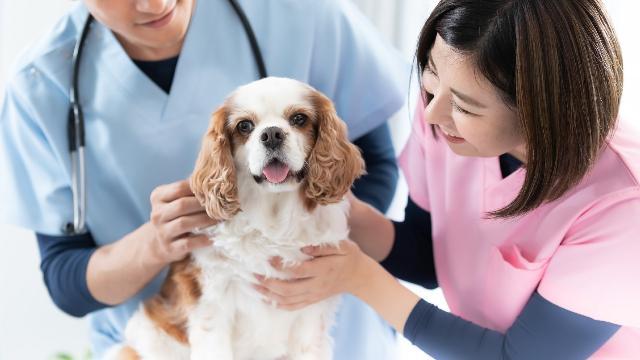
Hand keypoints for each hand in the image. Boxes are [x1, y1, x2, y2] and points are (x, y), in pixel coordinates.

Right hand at [147, 179, 217, 264]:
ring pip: (184, 223)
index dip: (199, 189)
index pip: (179, 188)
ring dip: (205, 220)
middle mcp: (157, 214)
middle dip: (203, 205)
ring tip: (220, 219)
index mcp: (158, 197)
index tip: (215, 190)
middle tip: (221, 205)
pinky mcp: (169, 248)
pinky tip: (212, 238)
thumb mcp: (176, 200)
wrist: (159, 244)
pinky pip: (187, 243)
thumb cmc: (175, 216)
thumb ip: (190, 190)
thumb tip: (216, 178)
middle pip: (182, 205)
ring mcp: (161, 232)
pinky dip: (201, 240)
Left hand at [254, 240, 368, 310]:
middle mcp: (317, 285)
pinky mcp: (312, 300)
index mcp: (323, 270)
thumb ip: (323, 246)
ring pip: (288, 300)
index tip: (269, 258)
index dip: (282, 267)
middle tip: (254, 275)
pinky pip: (293, 306)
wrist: (359, 277)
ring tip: (253, 286)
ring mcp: (314, 295)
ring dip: (269, 295)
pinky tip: (266, 298)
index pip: (299, 271)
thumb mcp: (342, 246)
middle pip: (289, 289)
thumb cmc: (348, 256)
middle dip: (269, 284)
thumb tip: (303, 248)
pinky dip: (278, 304)